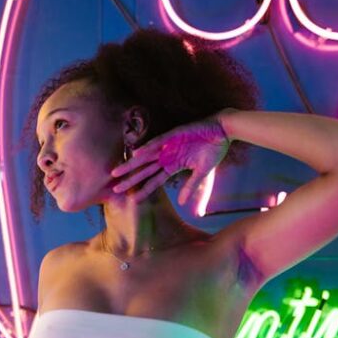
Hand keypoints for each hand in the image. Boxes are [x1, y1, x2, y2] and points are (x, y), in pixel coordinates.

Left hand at [110, 116, 232, 209]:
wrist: (223, 132)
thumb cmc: (213, 151)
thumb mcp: (202, 174)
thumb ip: (191, 188)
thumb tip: (182, 204)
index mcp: (173, 166)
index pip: (155, 181)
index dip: (144, 190)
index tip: (132, 200)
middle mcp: (167, 156)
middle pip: (145, 170)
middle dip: (130, 179)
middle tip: (115, 188)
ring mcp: (169, 146)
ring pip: (146, 157)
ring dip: (131, 164)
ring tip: (116, 172)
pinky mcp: (174, 135)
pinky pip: (158, 142)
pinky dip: (148, 147)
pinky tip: (136, 154)